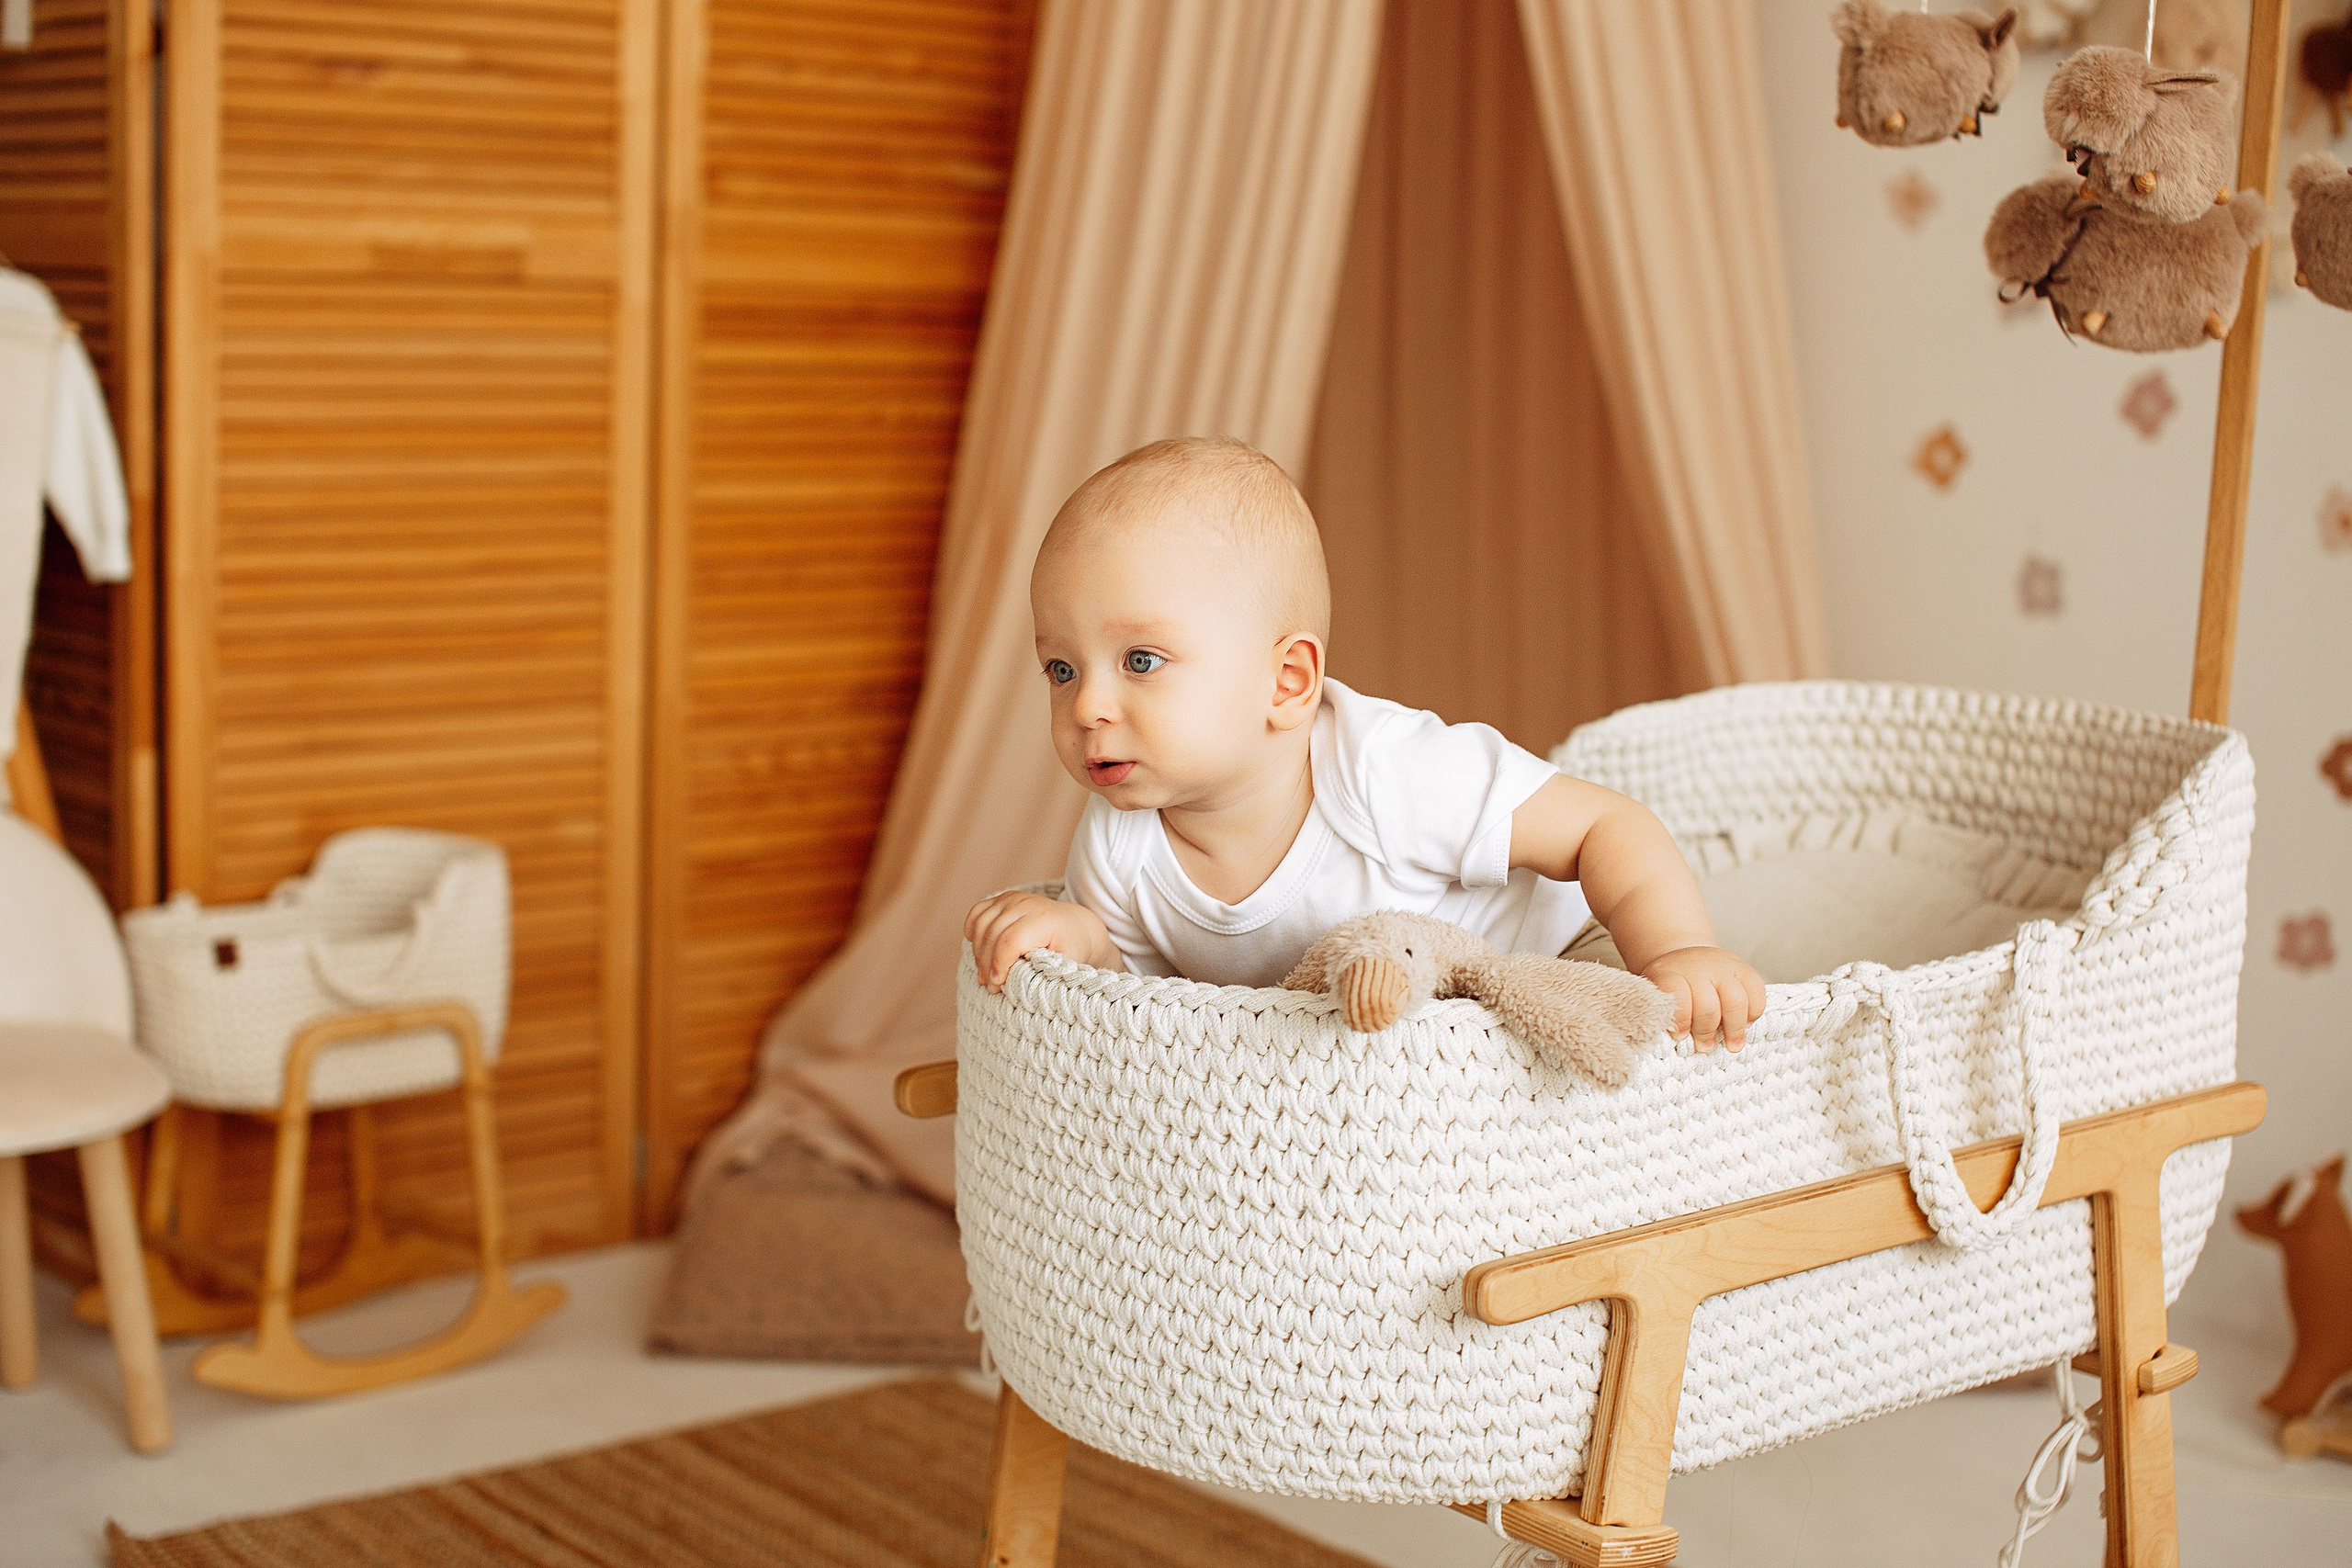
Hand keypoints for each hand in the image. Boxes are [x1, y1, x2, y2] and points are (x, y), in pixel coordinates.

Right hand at [962, 891, 1117, 990]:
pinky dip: (973, 932)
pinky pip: (976, 914)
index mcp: (1043, 919)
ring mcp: (1011, 898)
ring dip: (978, 953)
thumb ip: (1042, 972)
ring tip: (985, 975)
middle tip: (991, 987)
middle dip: (987, 965)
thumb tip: (1015, 985)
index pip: (1010, 942)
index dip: (999, 965)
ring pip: (981, 925)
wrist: (1074, 924)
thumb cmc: (1071, 947)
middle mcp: (1025, 904)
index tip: (998, 985)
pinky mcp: (1001, 899)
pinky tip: (979, 950)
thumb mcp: (1066, 963)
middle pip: (992, 935)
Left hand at [1640, 945, 1765, 1051]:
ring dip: (1734, 1028)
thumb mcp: (1660, 996)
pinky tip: (1746, 1023)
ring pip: (1735, 1001)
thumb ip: (1664, 1015)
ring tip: (1733, 1045)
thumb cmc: (1673, 987)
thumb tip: (1676, 1044)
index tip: (1680, 1037)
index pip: (1676, 994)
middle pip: (1707, 1005)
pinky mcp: (1744, 969)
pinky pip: (1756, 991)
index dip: (1680, 1019)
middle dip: (1706, 1031)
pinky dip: (1754, 1012)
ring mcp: (1723, 966)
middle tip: (1705, 1047)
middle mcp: (1697, 967)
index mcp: (1670, 973)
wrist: (1690, 961)